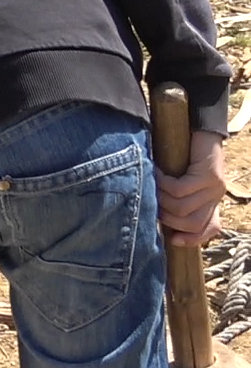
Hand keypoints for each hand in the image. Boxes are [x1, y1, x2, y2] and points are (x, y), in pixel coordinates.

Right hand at [160, 130, 226, 246]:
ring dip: (160, 198)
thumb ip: (178, 198)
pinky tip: (156, 173)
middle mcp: (217, 197)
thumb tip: (159, 216)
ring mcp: (216, 188)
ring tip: (151, 184)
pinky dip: (162, 183)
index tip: (173, 240)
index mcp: (213, 201)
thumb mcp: (182, 180)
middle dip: (166, 216)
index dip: (192, 239)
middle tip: (151, 201)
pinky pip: (179, 189)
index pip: (209, 229)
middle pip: (190, 223)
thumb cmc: (184, 154)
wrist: (200, 128)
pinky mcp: (210, 176)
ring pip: (182, 208)